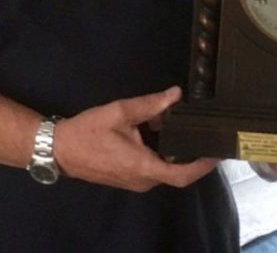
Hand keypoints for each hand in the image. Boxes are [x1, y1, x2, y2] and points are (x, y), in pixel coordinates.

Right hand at [52, 86, 217, 191]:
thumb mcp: (120, 112)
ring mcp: (135, 182)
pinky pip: (154, 168)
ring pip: (166, 169)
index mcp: (142, 167)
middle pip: (178, 172)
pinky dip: (162, 152)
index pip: (182, 175)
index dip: (203, 166)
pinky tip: (162, 130)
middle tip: (205, 130)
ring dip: (175, 150)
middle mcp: (143, 180)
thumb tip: (176, 94)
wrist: (58, 149)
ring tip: (185, 125)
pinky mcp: (129, 178)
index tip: (218, 151)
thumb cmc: (88, 132)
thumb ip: (150, 104)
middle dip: (192, 152)